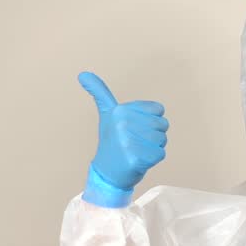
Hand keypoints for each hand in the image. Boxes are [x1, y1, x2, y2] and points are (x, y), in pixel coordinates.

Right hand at [79, 72, 167, 207]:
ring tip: (136, 150)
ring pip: (162, 139)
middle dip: (153, 134)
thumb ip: (100, 92)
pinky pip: (161, 154)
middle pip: (162, 124)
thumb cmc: (112, 141)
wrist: (107, 172)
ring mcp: (129, 141)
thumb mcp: (107, 114)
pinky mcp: (136, 158)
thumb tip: (83, 73)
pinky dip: (153, 159)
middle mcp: (123, 123)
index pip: (158, 109)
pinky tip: (138, 160)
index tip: (134, 127)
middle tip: (135, 141)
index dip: (151, 120)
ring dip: (154, 146)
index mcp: (120, 110)